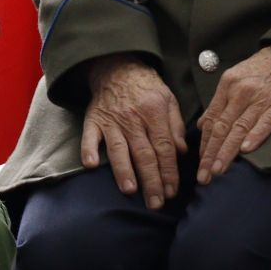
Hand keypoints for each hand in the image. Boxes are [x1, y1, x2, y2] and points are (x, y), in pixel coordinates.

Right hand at [82, 55, 185, 209]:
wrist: (118, 66)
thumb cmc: (147, 87)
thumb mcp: (169, 100)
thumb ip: (175, 126)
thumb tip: (181, 152)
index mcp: (154, 112)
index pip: (164, 148)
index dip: (169, 172)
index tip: (172, 192)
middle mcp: (134, 117)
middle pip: (144, 153)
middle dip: (151, 181)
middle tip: (156, 203)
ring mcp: (112, 119)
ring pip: (119, 149)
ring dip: (124, 170)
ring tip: (130, 190)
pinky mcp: (93, 120)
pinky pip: (89, 136)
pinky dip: (89, 150)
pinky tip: (91, 165)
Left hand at [194, 44, 270, 185]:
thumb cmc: (263, 68)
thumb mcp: (236, 77)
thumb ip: (220, 102)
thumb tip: (202, 124)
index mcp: (228, 85)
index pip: (211, 120)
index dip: (204, 144)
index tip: (199, 163)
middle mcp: (241, 91)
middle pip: (222, 127)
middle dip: (210, 154)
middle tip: (204, 176)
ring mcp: (261, 98)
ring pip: (239, 129)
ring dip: (227, 152)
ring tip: (218, 170)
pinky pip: (265, 123)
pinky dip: (255, 137)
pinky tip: (245, 151)